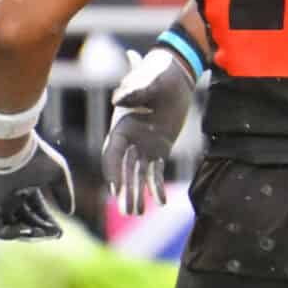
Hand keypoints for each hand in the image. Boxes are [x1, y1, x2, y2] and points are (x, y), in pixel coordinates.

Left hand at [0, 134, 73, 240]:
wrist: (11, 151)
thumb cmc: (35, 158)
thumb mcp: (58, 175)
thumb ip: (64, 193)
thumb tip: (68, 212)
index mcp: (23, 186)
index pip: (35, 209)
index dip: (47, 221)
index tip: (58, 231)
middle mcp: (8, 195)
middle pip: (24, 220)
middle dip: (40, 229)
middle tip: (53, 234)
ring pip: (10, 227)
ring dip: (27, 234)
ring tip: (41, 233)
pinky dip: (10, 234)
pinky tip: (25, 229)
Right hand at [103, 46, 197, 214]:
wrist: (175, 74)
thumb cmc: (158, 74)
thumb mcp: (148, 81)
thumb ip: (134, 90)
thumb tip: (118, 99)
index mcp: (121, 125)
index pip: (112, 153)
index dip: (113, 172)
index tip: (116, 190)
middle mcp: (129, 138)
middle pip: (124, 169)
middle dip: (125, 191)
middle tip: (127, 212)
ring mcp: (143, 145)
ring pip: (137, 174)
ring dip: (138, 193)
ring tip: (138, 213)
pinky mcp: (159, 148)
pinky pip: (155, 171)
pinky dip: (156, 186)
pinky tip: (160, 202)